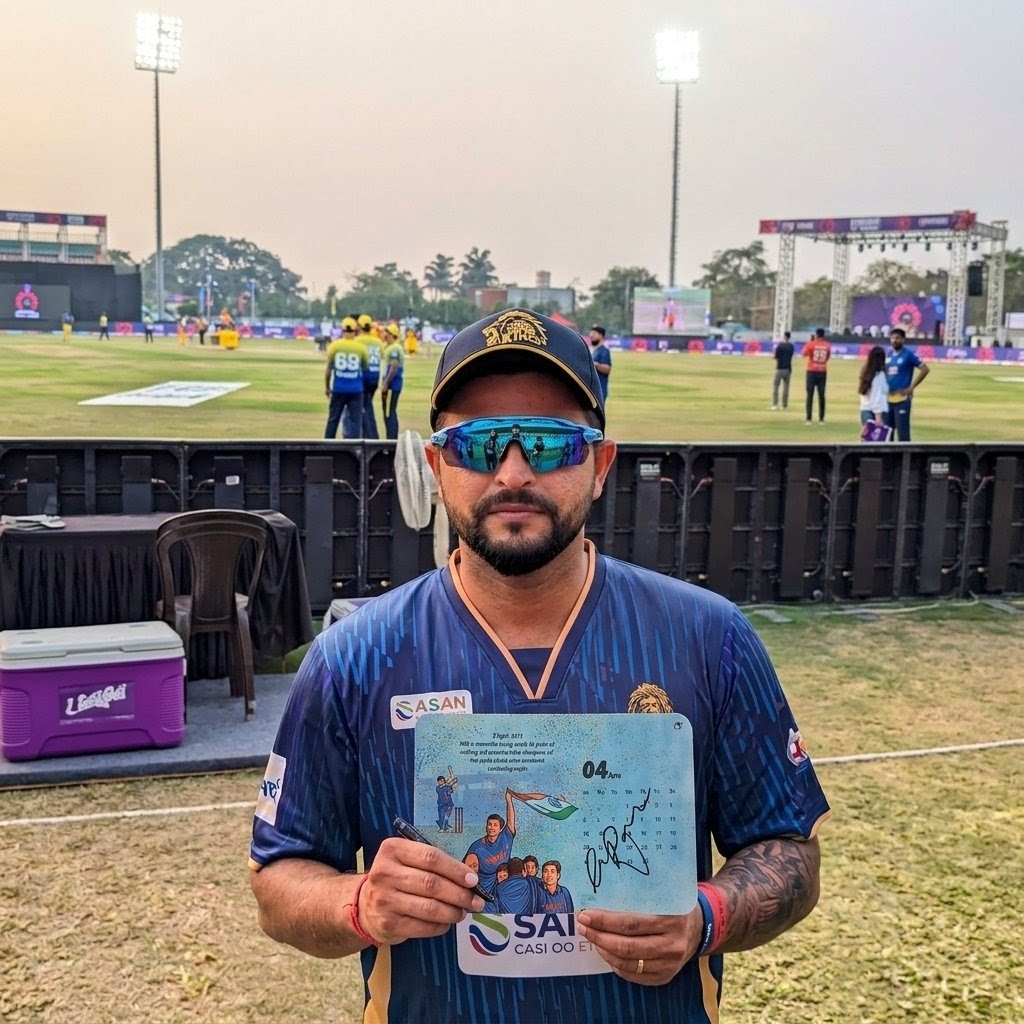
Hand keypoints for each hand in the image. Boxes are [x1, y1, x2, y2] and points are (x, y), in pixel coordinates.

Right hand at [357, 837, 484, 945]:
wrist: (364, 905)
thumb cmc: (396, 877)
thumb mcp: (406, 859)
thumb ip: (432, 862)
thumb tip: (468, 877)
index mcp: (393, 850)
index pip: (431, 857)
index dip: (456, 869)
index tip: (473, 880)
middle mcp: (385, 873)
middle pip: (432, 884)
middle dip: (460, 894)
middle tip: (476, 900)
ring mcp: (384, 900)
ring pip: (430, 908)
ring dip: (453, 911)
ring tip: (464, 912)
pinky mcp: (388, 924)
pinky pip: (423, 927)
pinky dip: (441, 926)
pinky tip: (447, 922)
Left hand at [576, 906, 700, 985]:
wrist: (700, 927)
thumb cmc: (674, 905)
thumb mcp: (663, 895)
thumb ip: (638, 896)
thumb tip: (600, 894)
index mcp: (671, 920)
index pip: (630, 923)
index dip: (604, 921)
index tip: (585, 914)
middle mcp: (672, 945)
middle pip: (627, 946)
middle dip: (599, 936)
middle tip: (583, 926)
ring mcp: (670, 964)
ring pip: (628, 963)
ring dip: (604, 951)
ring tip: (592, 938)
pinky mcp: (665, 977)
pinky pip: (634, 975)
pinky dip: (615, 964)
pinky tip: (606, 952)